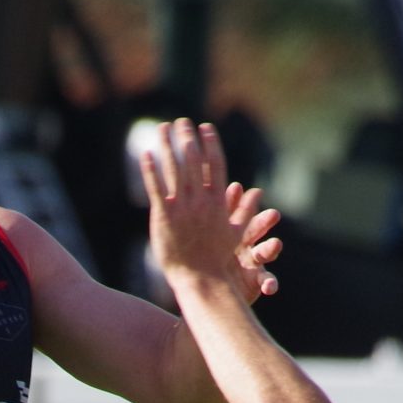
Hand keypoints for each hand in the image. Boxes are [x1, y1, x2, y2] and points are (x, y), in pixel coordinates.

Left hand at [143, 119, 281, 298]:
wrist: (199, 280)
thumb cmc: (218, 259)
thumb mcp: (237, 234)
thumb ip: (244, 210)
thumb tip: (257, 193)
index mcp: (219, 201)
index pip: (215, 163)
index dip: (210, 142)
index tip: (204, 127)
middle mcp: (201, 200)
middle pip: (194, 160)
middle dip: (187, 137)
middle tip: (181, 122)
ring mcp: (183, 208)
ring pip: (174, 169)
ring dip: (168, 145)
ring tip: (162, 128)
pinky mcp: (165, 217)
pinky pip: (156, 188)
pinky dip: (150, 170)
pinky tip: (145, 154)